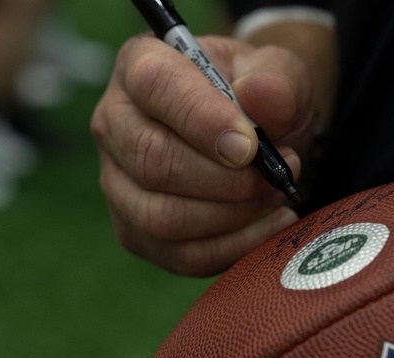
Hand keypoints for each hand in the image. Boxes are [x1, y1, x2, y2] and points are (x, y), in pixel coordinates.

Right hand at [91, 33, 316, 275]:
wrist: (254, 137)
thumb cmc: (257, 99)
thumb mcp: (279, 73)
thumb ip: (277, 79)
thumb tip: (259, 96)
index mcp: (140, 66)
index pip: (155, 86)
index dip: (203, 118)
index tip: (250, 146)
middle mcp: (114, 125)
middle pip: (152, 162)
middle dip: (225, 180)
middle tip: (274, 175)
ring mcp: (118, 184)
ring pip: (162, 218)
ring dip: (232, 216)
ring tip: (274, 196)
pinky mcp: (136, 233)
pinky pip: (182, 255)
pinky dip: (234, 247)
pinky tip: (268, 224)